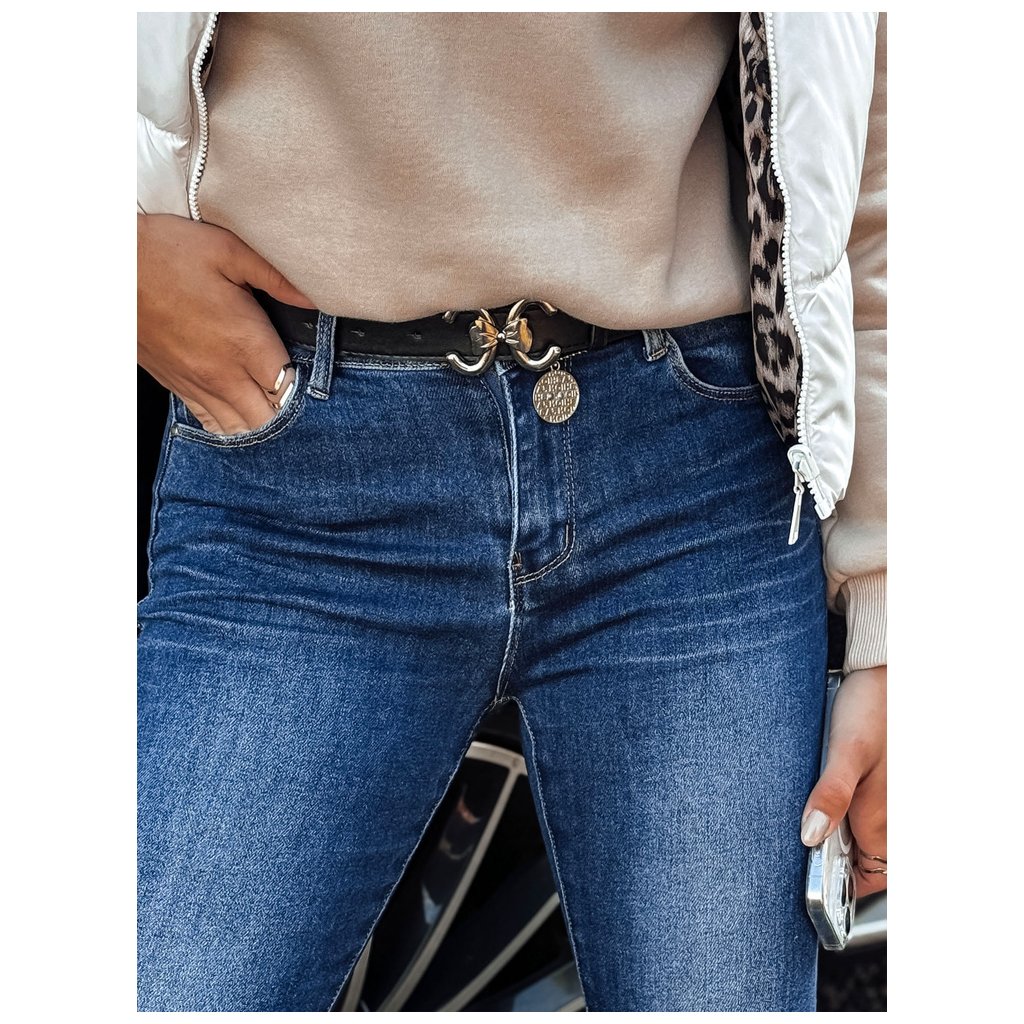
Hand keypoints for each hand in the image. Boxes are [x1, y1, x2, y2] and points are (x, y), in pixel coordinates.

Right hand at [138, 213, 316, 435]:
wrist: (108, 265)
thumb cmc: (168, 251)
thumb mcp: (228, 251)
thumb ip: (277, 278)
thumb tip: (315, 298)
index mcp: (244, 342)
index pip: (289, 388)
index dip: (304, 385)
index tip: (306, 370)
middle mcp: (222, 372)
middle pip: (268, 418)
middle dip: (286, 409)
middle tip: (292, 387)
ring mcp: (197, 383)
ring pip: (239, 427)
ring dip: (258, 419)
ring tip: (267, 400)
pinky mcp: (175, 385)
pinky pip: (209, 422)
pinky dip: (228, 422)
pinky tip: (237, 408)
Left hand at [799, 666, 886, 895]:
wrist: (884, 675)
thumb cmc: (869, 709)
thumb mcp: (845, 751)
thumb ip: (831, 794)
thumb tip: (811, 836)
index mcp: (882, 821)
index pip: (867, 880)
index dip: (840, 888)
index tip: (805, 880)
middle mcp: (890, 816)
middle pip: (864, 862)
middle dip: (832, 864)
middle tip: (791, 849)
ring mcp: (886, 800)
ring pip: (862, 836)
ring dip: (833, 836)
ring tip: (796, 821)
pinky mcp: (878, 781)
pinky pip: (859, 810)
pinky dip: (836, 811)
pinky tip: (813, 794)